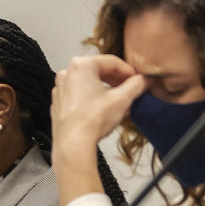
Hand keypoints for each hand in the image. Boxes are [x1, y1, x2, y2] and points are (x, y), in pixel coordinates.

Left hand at [52, 55, 147, 204]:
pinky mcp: (60, 102)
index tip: (139, 79)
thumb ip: (136, 85)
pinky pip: (80, 94)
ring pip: (90, 83)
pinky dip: (93, 98)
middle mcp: (68, 73)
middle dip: (118, 81)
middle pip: (100, 71)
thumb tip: (144, 80)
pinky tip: (105, 110)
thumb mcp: (122, 100)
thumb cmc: (91, 121)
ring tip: (121, 102)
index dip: (130, 71)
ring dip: (107, 90)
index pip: (112, 62)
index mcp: (81, 65)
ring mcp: (61, 88)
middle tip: (132, 90)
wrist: (73, 143)